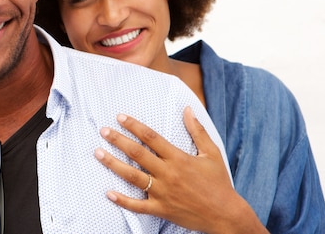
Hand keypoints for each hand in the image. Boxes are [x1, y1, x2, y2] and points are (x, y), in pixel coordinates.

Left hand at [95, 107, 267, 233]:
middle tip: (103, 131)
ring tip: (98, 153)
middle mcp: (168, 173)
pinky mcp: (161, 209)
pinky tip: (109, 193)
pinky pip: (138, 206)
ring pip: (133, 176)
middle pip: (137, 154)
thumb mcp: (211, 153)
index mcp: (178, 158)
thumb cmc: (219, 183)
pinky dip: (123, 201)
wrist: (226, 215)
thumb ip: (197, 131)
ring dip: (113, 164)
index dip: (134, 125)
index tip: (120, 117)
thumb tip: (187, 109)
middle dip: (118, 140)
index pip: (151, 137)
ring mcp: (163, 192)